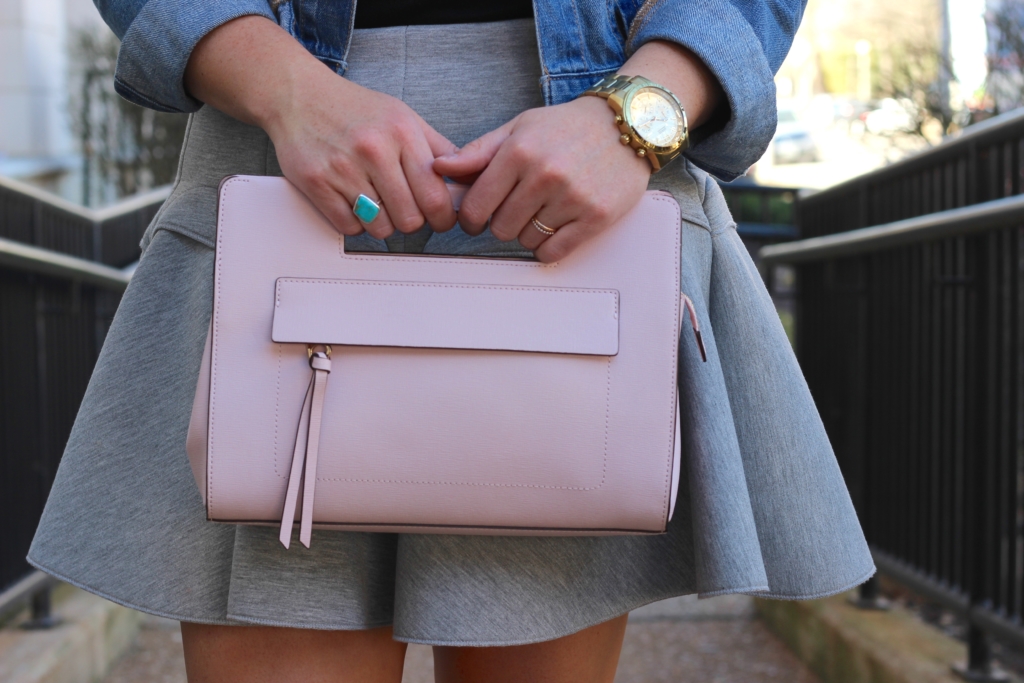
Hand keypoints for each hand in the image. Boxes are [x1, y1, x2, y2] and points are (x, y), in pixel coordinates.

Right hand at [266, 72, 457, 238]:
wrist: (298, 95)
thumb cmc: (354, 109)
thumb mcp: (404, 117)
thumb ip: (438, 149)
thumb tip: (469, 180)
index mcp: (402, 133)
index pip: (435, 196)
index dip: (443, 217)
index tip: (440, 219)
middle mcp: (374, 150)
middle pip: (410, 219)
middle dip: (412, 221)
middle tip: (406, 211)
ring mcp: (343, 168)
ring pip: (381, 228)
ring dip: (383, 224)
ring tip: (378, 203)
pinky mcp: (316, 183)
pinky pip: (349, 227)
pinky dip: (355, 223)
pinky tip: (354, 203)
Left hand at [432, 40, 722, 262]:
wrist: (625, 125)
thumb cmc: (565, 128)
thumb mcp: (518, 128)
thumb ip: (477, 152)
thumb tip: (437, 168)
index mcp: (519, 152)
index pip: (476, 206)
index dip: (471, 217)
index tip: (478, 216)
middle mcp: (545, 175)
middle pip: (500, 229)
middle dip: (502, 223)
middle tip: (516, 209)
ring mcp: (572, 198)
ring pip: (527, 240)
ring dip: (528, 232)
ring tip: (542, 210)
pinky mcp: (596, 217)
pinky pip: (554, 251)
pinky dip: (549, 246)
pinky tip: (555, 228)